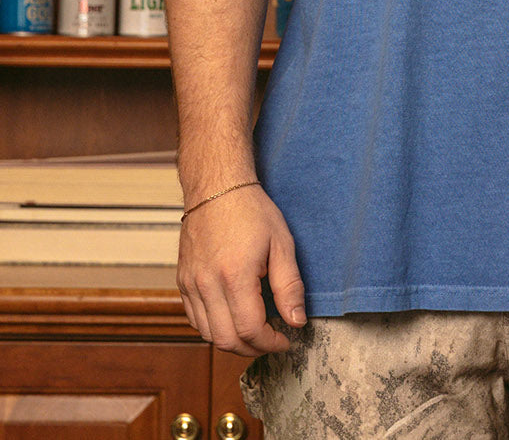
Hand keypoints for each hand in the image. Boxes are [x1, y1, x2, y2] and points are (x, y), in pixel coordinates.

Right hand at [177, 184, 306, 356]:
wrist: (217, 187)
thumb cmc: (251, 211)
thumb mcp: (281, 243)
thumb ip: (289, 286)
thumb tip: (296, 321)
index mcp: (234, 275)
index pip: (250, 330)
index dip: (271, 342)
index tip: (286, 339)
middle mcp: (207, 284)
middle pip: (227, 340)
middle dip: (253, 348)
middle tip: (272, 340)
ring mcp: (191, 284)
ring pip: (208, 335)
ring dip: (233, 341)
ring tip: (255, 331)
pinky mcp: (183, 281)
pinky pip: (195, 320)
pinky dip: (214, 328)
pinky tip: (233, 317)